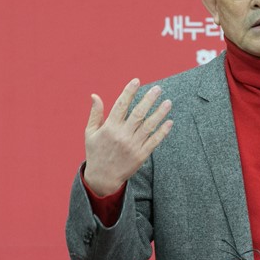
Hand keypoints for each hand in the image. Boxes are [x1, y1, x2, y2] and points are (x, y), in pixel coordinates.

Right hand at [83, 78, 172, 195]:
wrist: (102, 179)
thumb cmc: (96, 152)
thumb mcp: (90, 133)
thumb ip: (95, 114)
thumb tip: (95, 95)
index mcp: (109, 128)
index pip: (120, 105)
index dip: (129, 92)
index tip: (137, 81)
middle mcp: (122, 135)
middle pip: (138, 113)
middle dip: (149, 99)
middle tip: (158, 88)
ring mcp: (133, 145)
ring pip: (149, 126)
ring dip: (159, 113)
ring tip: (168, 102)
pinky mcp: (141, 155)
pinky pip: (154, 141)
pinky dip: (162, 131)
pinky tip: (169, 122)